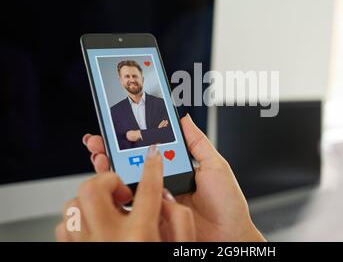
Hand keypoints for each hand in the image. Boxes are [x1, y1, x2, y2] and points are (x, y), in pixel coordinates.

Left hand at [55, 146, 195, 241]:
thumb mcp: (179, 249)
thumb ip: (179, 221)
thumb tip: (165, 197)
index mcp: (141, 237)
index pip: (148, 187)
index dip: (152, 165)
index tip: (153, 155)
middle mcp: (110, 240)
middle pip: (94, 187)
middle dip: (109, 180)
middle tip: (123, 192)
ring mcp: (87, 247)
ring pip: (75, 204)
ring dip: (92, 201)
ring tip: (110, 211)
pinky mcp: (75, 254)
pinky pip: (65, 226)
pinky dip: (79, 220)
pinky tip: (96, 228)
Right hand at [83, 114, 264, 241]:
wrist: (231, 235)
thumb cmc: (227, 204)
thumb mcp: (214, 166)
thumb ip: (197, 143)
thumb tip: (184, 118)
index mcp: (175, 169)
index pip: (149, 151)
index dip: (132, 139)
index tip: (117, 127)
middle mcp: (162, 183)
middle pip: (131, 165)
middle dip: (111, 151)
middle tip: (99, 141)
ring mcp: (155, 201)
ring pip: (125, 183)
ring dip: (107, 169)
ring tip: (100, 156)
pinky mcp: (152, 218)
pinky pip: (131, 206)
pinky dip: (116, 194)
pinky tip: (111, 181)